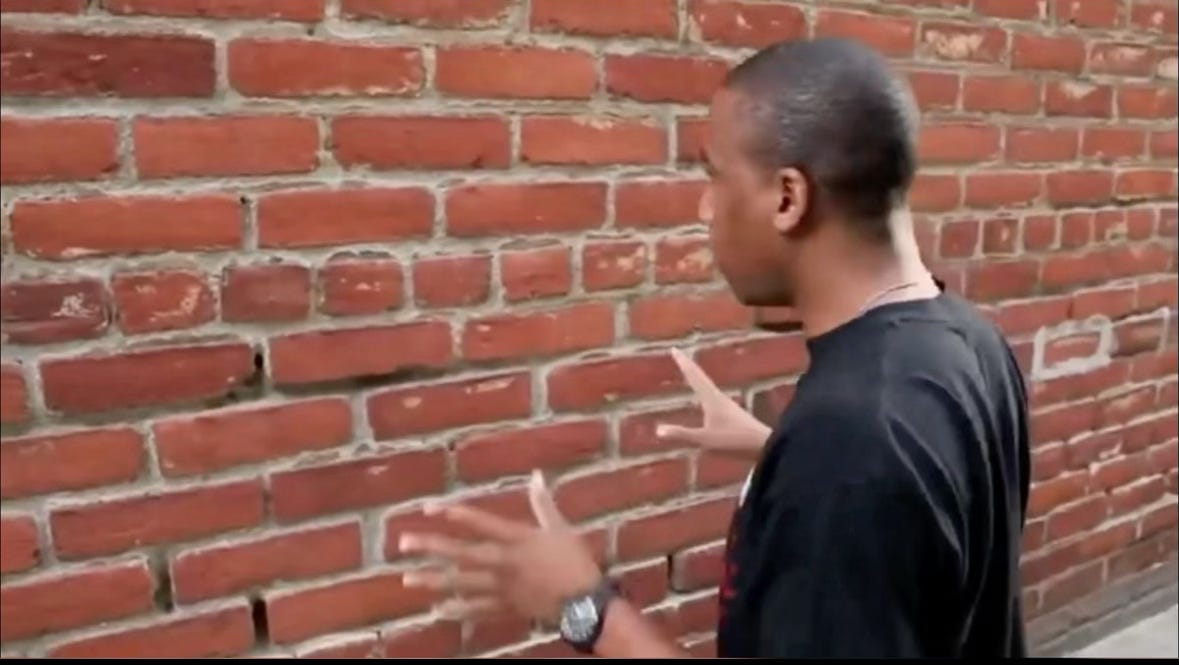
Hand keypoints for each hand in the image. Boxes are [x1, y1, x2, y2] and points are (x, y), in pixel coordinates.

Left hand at [401, 470, 601, 623]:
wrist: (584, 603)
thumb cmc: (574, 561)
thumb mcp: (559, 527)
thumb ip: (543, 502)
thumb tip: (536, 475)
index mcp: (517, 539)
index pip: (481, 523)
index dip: (454, 515)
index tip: (428, 509)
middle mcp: (504, 562)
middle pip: (462, 554)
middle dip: (431, 547)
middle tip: (403, 543)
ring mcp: (502, 587)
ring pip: (462, 584)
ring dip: (433, 581)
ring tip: (407, 580)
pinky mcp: (505, 607)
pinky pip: (476, 610)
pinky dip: (456, 610)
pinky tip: (436, 610)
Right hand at [656, 348, 771, 458]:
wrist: (764, 445)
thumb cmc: (734, 441)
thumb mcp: (705, 440)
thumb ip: (682, 435)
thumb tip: (658, 430)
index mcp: (711, 399)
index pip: (694, 376)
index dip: (683, 363)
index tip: (675, 349)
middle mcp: (719, 397)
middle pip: (701, 377)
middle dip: (688, 366)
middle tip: (679, 354)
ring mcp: (727, 405)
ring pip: (708, 385)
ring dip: (697, 376)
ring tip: (690, 373)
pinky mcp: (732, 413)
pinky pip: (712, 395)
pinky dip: (703, 389)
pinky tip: (706, 398)